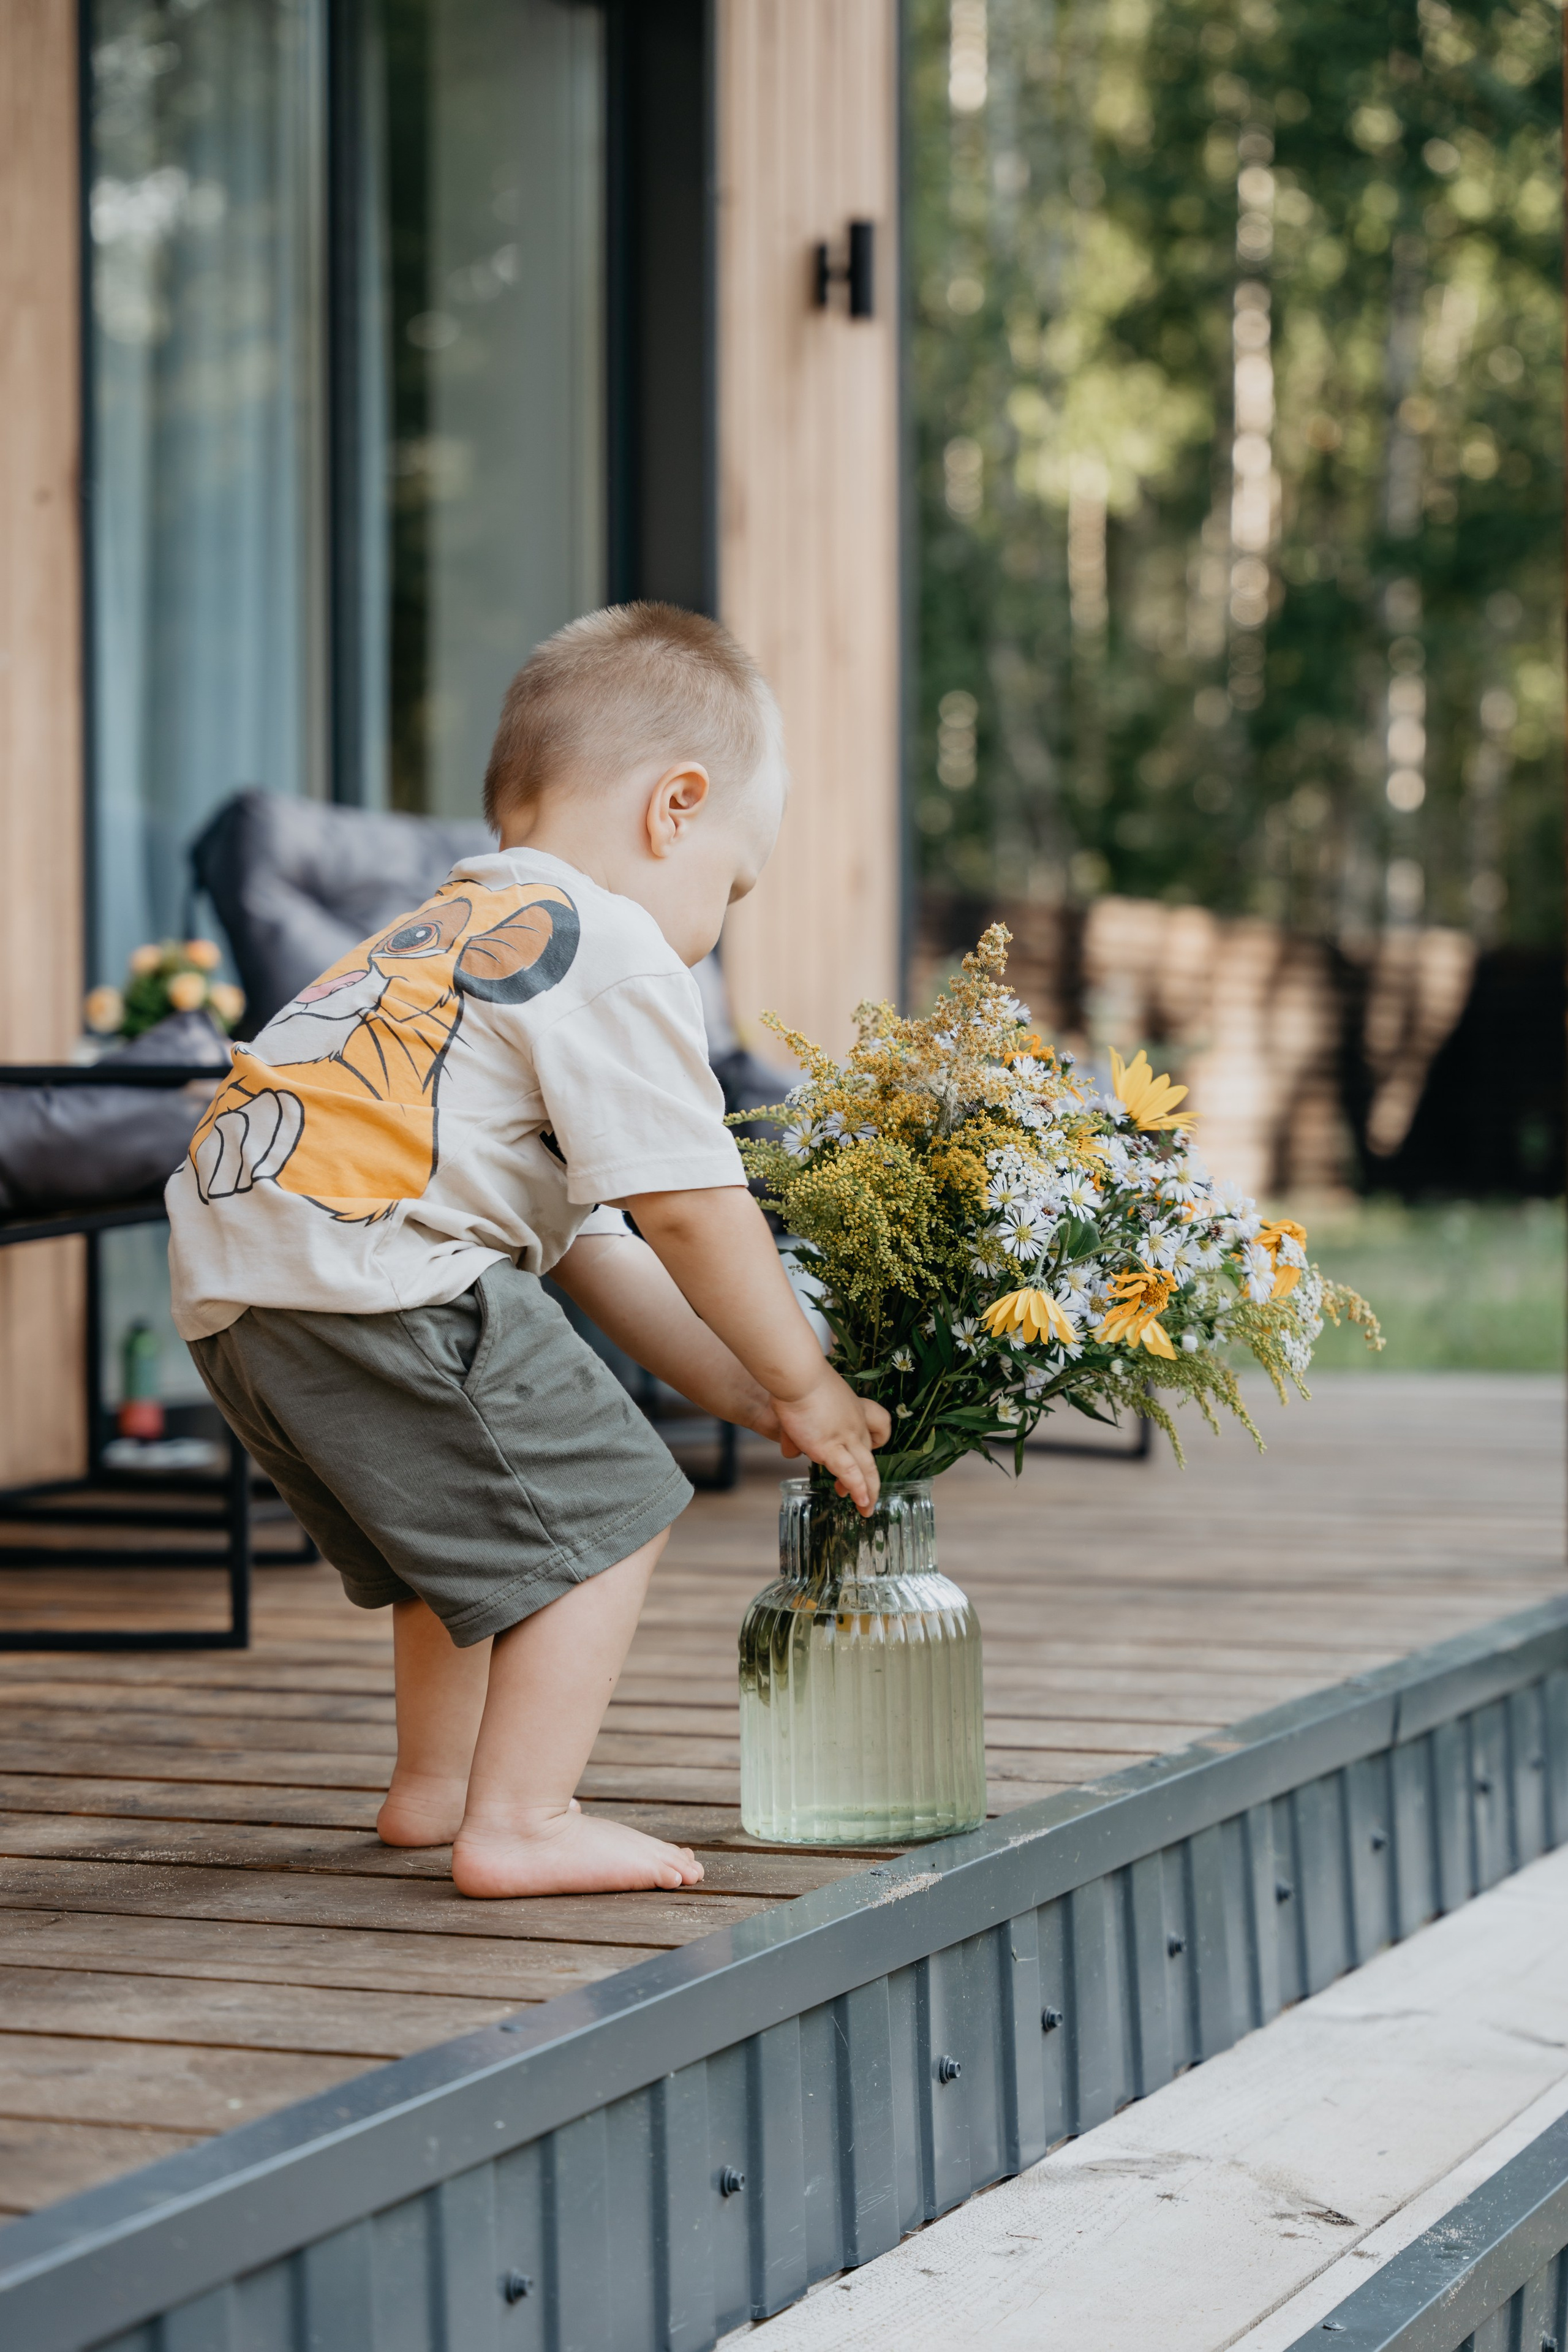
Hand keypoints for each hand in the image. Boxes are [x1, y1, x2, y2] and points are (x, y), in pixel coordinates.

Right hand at [770, 1364, 889, 1514]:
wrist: (797, 1375)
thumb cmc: (795, 1380)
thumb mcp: (800, 1404)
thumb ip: (796, 1431)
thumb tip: (791, 1452)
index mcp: (852, 1406)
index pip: (879, 1421)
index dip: (878, 1438)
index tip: (871, 1448)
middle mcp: (855, 1423)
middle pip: (871, 1453)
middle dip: (869, 1476)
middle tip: (868, 1492)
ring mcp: (846, 1436)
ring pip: (866, 1468)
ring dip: (869, 1490)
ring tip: (867, 1507)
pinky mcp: (831, 1447)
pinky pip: (851, 1474)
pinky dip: (859, 1490)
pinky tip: (861, 1502)